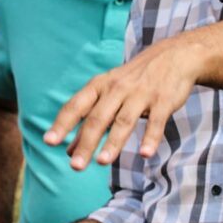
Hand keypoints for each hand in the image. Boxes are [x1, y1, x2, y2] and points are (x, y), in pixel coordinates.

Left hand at [44, 35, 201, 168]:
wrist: (174, 56)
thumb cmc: (134, 80)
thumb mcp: (108, 94)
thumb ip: (89, 121)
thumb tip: (68, 151)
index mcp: (100, 86)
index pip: (76, 106)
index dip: (62, 124)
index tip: (48, 142)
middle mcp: (117, 89)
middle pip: (98, 118)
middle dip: (85, 143)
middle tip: (75, 166)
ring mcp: (141, 94)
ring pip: (123, 120)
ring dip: (112, 142)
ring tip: (101, 162)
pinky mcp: (163, 101)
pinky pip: (156, 122)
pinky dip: (150, 138)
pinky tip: (144, 154)